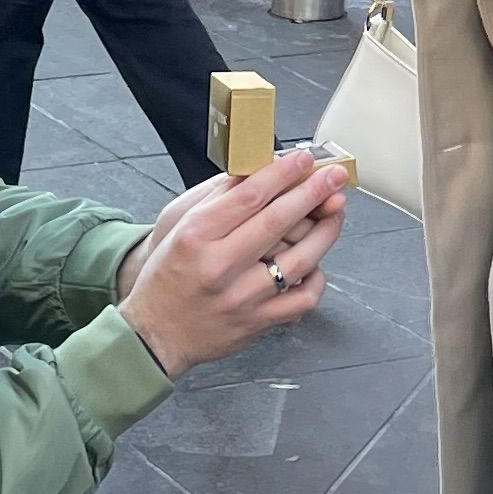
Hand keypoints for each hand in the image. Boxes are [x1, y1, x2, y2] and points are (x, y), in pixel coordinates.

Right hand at [120, 148, 350, 375]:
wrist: (156, 334)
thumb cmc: (169, 276)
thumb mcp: (180, 228)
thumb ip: (219, 198)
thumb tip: (259, 169)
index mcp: (197, 235)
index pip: (249, 196)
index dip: (283, 173)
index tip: (304, 158)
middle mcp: (220, 266)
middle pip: (277, 221)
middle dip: (313, 192)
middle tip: (335, 175)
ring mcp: (242, 297)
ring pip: (299, 259)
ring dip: (325, 230)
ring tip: (336, 211)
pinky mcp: (258, 323)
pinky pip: (303, 299)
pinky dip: (317, 277)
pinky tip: (316, 262)